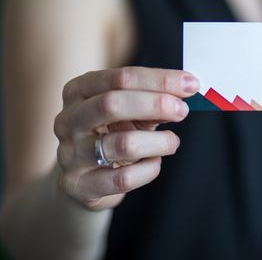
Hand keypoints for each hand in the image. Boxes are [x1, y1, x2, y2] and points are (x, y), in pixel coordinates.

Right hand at [54, 67, 198, 209]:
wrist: (83, 181)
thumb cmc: (112, 134)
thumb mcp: (130, 112)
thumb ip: (154, 99)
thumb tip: (188, 88)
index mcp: (79, 90)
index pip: (120, 77)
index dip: (159, 79)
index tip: (191, 84)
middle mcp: (68, 119)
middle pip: (112, 104)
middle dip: (155, 104)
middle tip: (183, 110)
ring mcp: (70, 154)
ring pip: (122, 143)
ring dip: (158, 141)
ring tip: (172, 142)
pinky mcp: (78, 186)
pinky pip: (123, 178)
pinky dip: (149, 169)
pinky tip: (155, 162)